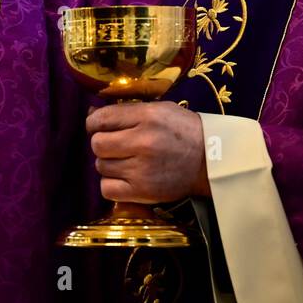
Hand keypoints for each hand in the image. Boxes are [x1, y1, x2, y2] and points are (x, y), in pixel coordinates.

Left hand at [86, 102, 210, 203]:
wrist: (211, 160)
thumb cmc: (184, 131)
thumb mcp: (160, 110)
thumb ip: (127, 111)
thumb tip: (90, 115)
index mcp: (147, 116)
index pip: (101, 119)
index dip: (94, 123)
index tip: (100, 127)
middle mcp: (142, 142)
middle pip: (97, 144)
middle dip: (102, 143)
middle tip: (116, 145)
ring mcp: (141, 169)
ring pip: (101, 166)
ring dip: (109, 164)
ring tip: (127, 161)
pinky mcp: (143, 192)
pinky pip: (107, 189)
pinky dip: (111, 184)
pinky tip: (125, 178)